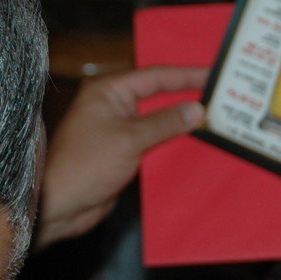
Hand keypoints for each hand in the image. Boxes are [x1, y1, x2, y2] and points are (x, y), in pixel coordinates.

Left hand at [34, 66, 206, 249]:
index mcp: (108, 91)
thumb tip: (198, 109)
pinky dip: (172, 141)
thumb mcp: (129, 139)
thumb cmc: (84, 165)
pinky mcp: (122, 152)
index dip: (186, 75)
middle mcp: (112, 105)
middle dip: (187, 96)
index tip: (213, 74)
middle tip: (221, 96)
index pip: (155, 76)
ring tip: (215, 119)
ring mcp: (117, 129)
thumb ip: (165, 123)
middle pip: (158, 95)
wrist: (59, 204)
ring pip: (158, 119)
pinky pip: (153, 141)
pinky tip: (194, 144)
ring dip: (182, 122)